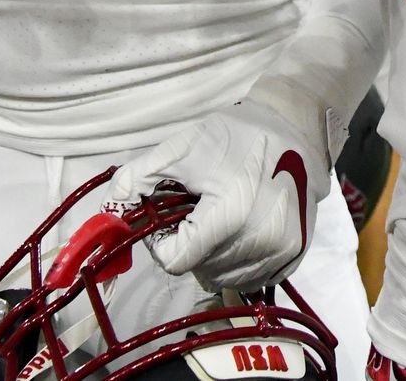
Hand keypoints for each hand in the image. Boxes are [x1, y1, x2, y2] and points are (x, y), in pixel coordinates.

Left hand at [112, 95, 332, 290]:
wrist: (295, 128)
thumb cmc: (235, 136)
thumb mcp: (180, 148)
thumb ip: (136, 179)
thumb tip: (109, 213)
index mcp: (229, 213)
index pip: (176, 260)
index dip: (163, 241)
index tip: (171, 219)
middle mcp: (260, 239)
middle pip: (199, 268)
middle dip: (190, 244)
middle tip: (199, 212)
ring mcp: (282, 250)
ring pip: (224, 277)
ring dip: (213, 256)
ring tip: (222, 218)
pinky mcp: (295, 255)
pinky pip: (252, 278)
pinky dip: (239, 261)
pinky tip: (243, 230)